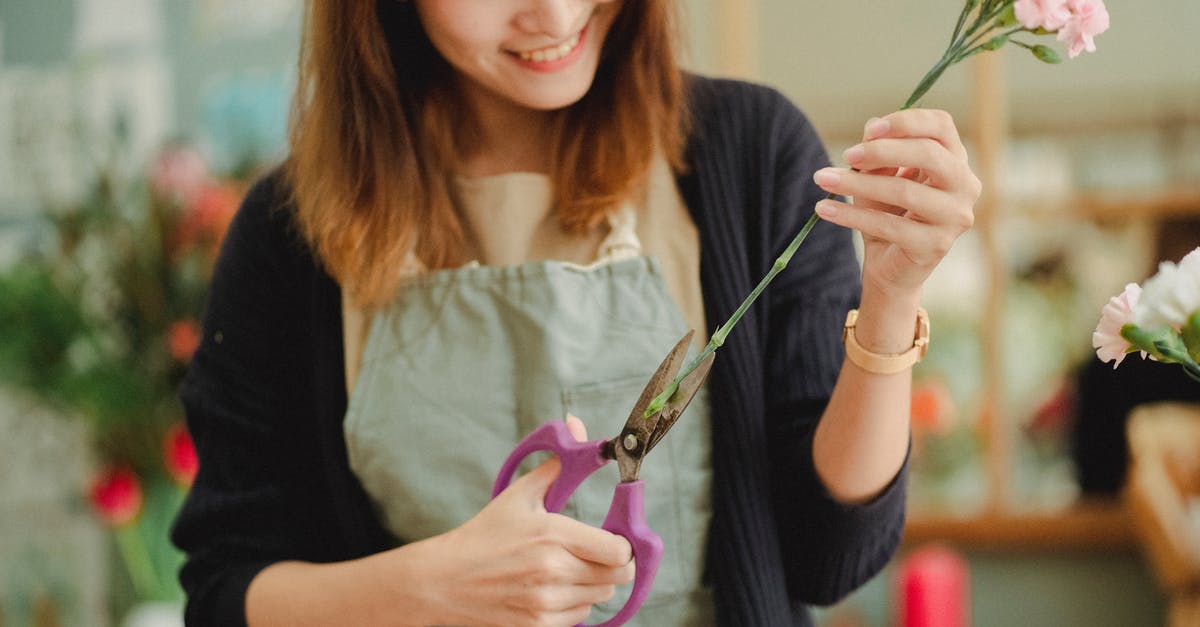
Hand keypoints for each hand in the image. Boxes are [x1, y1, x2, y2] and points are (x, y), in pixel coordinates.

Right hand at [417, 415, 634, 626]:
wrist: (444, 581)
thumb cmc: (485, 534)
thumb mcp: (520, 496)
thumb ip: (558, 464)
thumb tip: (577, 424)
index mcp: (552, 534)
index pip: (619, 551)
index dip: (623, 543)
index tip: (613, 536)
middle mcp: (552, 572)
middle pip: (618, 575)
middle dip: (612, 562)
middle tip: (595, 551)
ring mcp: (545, 603)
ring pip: (601, 595)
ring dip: (593, 582)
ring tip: (566, 567)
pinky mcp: (538, 626)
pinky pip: (581, 615)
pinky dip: (575, 602)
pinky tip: (553, 587)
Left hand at [812, 109, 980, 299]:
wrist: (889, 265)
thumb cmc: (887, 212)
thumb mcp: (879, 177)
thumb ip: (879, 153)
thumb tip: (872, 127)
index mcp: (955, 161)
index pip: (941, 126)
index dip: (906, 121)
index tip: (870, 130)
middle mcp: (965, 186)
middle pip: (929, 154)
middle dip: (882, 151)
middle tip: (847, 155)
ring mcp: (955, 217)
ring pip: (904, 191)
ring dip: (858, 184)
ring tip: (823, 178)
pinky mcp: (935, 246)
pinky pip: (889, 225)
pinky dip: (851, 215)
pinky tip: (824, 208)